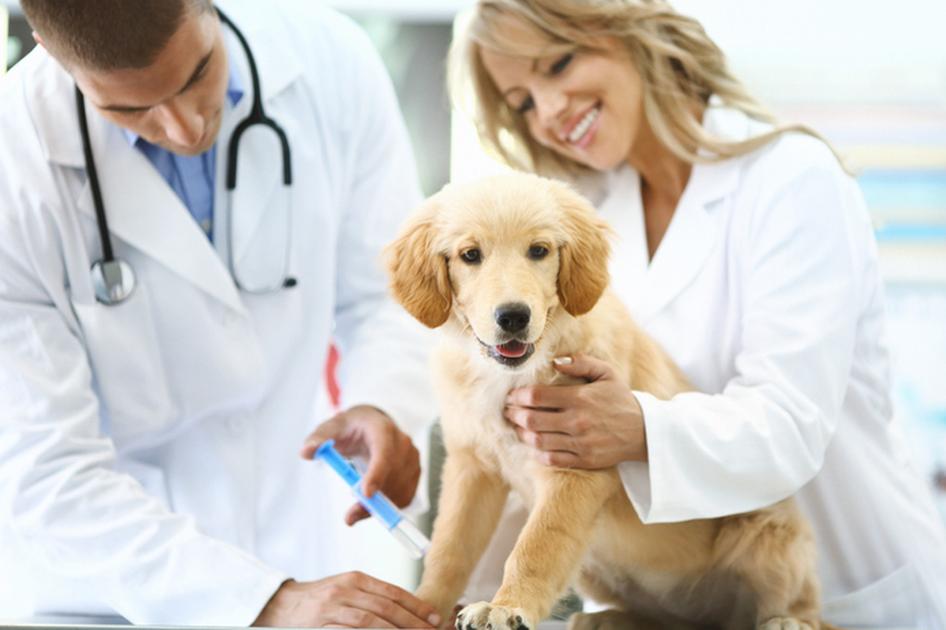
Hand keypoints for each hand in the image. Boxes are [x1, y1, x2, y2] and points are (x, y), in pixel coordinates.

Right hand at [253, 574, 440, 627]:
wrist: (281, 605)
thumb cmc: (319, 598)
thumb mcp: (346, 589)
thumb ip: (371, 596)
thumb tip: (404, 609)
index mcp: (355, 579)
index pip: (392, 592)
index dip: (416, 605)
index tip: (434, 617)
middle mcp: (346, 590)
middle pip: (385, 607)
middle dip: (412, 621)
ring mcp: (332, 608)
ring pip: (370, 621)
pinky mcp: (321, 625)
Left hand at [301, 405, 420, 524]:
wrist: (370, 425)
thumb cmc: (350, 428)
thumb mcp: (331, 429)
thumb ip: (318, 439)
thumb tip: (307, 452)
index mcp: (382, 429)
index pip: (384, 451)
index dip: (377, 474)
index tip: (365, 494)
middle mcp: (402, 442)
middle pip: (393, 476)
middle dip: (373, 500)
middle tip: (349, 516)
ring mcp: (412, 458)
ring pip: (400, 489)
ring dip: (379, 506)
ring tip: (356, 510)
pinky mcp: (415, 472)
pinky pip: (405, 497)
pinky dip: (389, 507)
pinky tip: (372, 505)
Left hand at [504, 353, 646, 468]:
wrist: (644, 432)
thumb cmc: (621, 400)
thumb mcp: (607, 373)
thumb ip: (581, 363)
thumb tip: (555, 362)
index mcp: (580, 398)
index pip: (536, 396)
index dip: (517, 396)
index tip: (510, 396)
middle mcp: (577, 421)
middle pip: (531, 419)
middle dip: (513, 414)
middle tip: (507, 411)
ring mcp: (579, 443)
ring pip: (537, 440)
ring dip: (521, 433)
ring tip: (516, 427)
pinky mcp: (583, 460)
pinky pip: (551, 459)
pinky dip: (537, 453)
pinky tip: (533, 445)